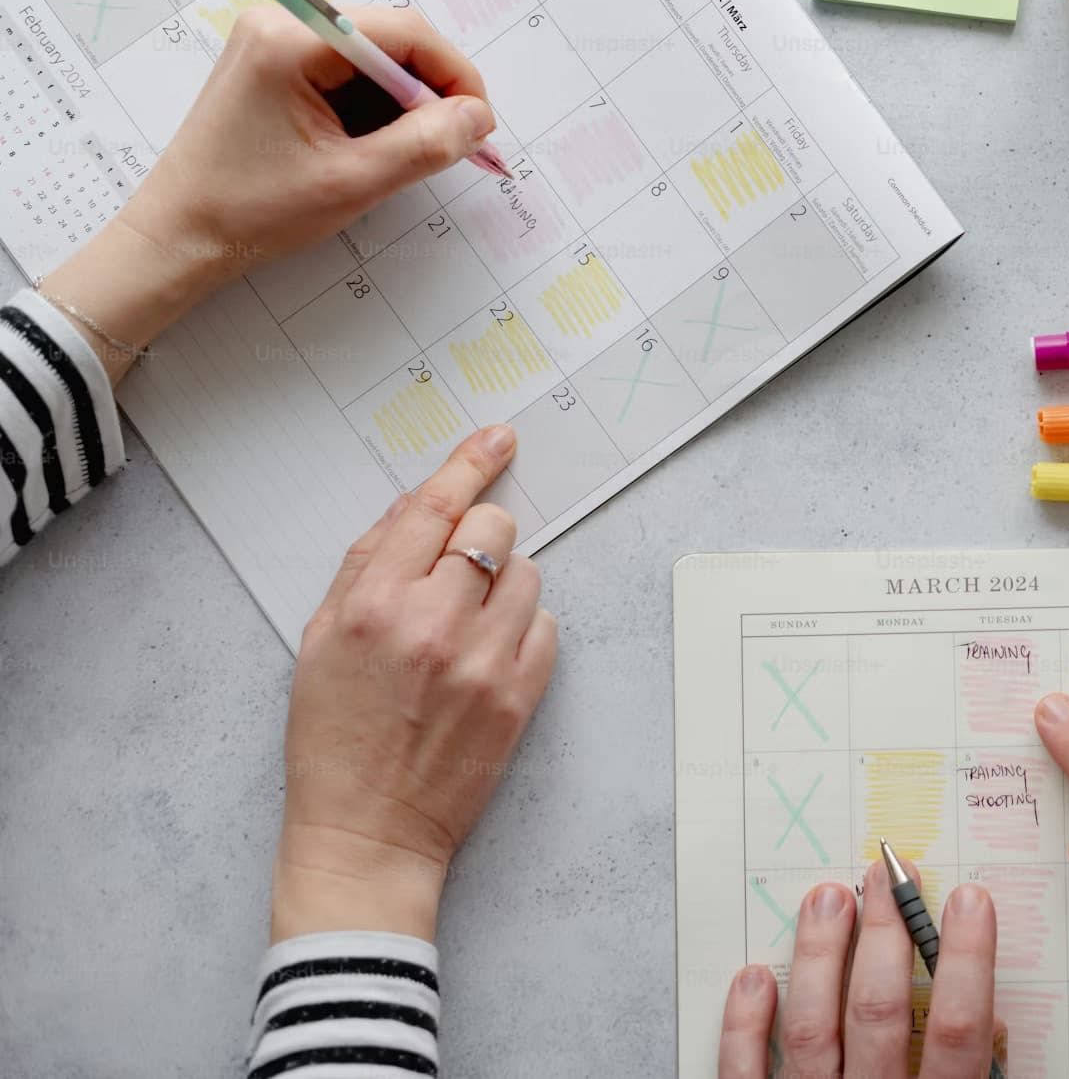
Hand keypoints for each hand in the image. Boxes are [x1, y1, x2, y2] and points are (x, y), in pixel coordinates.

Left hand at [36, 5, 492, 382]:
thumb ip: (425, 144)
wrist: (180, 235)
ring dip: (403, 101)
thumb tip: (477, 117)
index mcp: (292, 40)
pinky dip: (374, 106)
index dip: (455, 74)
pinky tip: (376, 146)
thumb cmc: (252, 211)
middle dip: (431, 91)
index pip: (404, 32)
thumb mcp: (353, 182)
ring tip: (410, 153)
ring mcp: (273, 41)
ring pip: (372, 56)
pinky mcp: (273, 64)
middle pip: (390, 38)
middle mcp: (281, 24)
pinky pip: (346, 70)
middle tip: (455, 142)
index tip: (479, 124)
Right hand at [270, 425, 556, 941]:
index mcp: (372, 604)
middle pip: (495, 528)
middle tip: (459, 573)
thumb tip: (415, 504)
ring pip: (530, 574)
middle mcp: (432, 624)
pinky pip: (547, 627)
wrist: (367, 831)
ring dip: (505, 588)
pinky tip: (485, 662)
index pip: (435, 506)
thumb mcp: (320, 640)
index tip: (500, 437)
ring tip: (465, 631)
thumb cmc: (333, 735)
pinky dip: (524, 632)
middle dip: (482, 536)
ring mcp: (483, 661)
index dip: (471, 461)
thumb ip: (365, 563)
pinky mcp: (521, 696)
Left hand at [719, 864, 1003, 1078]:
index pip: (958, 1032)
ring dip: (819, 956)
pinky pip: (745, 1073)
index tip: (970, 900)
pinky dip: (745, 1025)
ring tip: (827, 897)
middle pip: (879, 1013)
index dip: (966, 961)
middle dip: (885, 934)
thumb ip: (983, 1073)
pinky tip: (754, 977)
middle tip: (885, 873)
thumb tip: (995, 1024)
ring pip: (811, 1030)